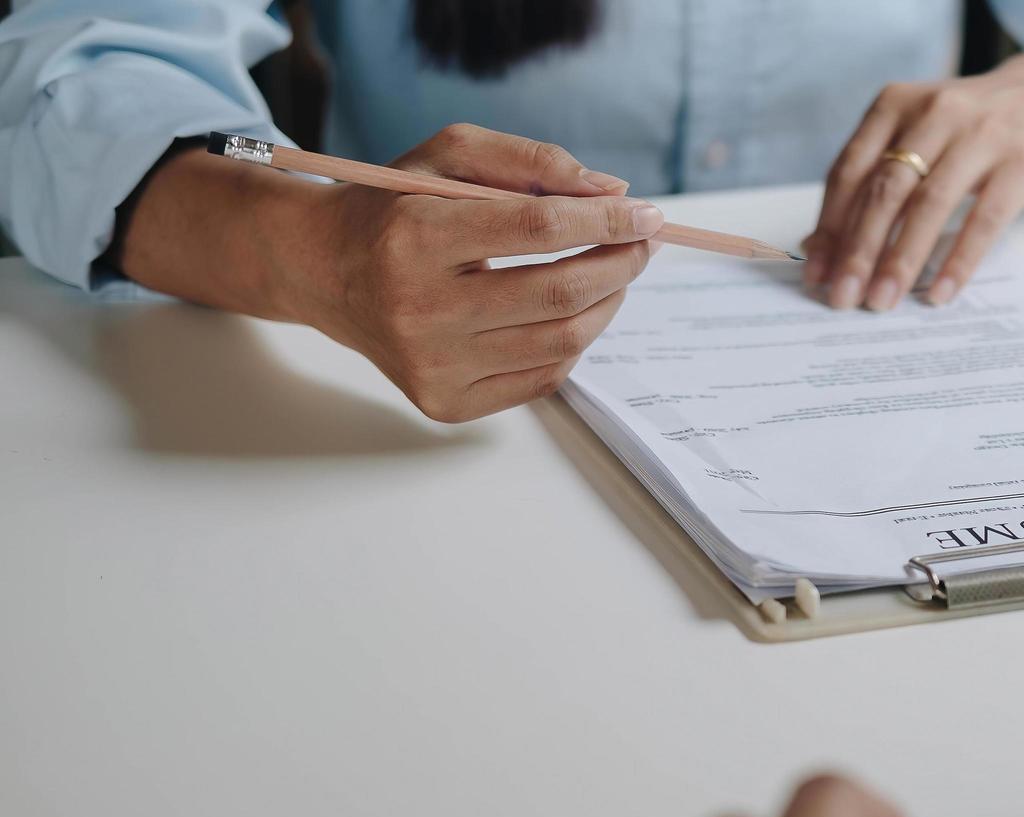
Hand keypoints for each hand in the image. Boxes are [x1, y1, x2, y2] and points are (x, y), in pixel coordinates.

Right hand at [292, 124, 664, 421]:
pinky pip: (542, 379)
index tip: (648, 214)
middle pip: (560, 293)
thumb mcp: (450, 156)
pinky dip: (574, 342)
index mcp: (416, 237)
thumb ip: (532, 161)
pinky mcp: (444, 402)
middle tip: (642, 243)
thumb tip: (614, 193)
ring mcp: (432, 365)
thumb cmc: (396, 207)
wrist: (325, 271)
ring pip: (561, 342)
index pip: (540, 229)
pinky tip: (574, 311)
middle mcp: (420, 308)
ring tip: (613, 272)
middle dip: (620, 264)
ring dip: (607, 303)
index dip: (607, 221)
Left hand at [801, 39, 1023, 314]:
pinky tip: (940, 293)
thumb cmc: (975, 124)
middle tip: (842, 296)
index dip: (829, 225)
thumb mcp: (920, 132)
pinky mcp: (1021, 164)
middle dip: (858, 250)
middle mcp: (934, 114)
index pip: (850, 171)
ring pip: (930, 205)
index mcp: (895, 104)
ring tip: (883, 301)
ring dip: (902, 259)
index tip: (816, 272)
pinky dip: (959, 260)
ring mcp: (981, 137)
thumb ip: (874, 176)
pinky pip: (984, 220)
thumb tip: (820, 243)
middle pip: (885, 190)